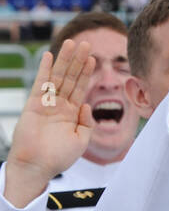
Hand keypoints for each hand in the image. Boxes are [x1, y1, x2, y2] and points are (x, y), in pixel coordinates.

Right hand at [4, 40, 95, 207]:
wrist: (38, 167)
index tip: (93, 58)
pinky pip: (40, 84)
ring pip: (57, 77)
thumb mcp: (81, 140)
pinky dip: (44, 69)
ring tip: (72, 43)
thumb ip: (87, 122)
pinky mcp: (34, 105)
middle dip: (78, 60)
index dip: (87, 73)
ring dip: (64, 60)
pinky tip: (48, 56)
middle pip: (70, 77)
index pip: (81, 88)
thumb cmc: (59, 158)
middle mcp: (59, 105)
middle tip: (86, 42)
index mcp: (71, 113)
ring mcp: (46, 104)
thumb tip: (86, 105)